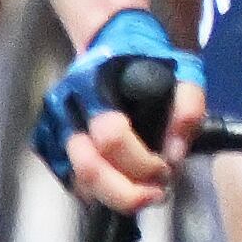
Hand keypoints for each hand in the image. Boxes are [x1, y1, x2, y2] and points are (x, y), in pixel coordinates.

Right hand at [31, 8, 205, 211]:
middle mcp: (65, 106)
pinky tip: (124, 187)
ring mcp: (55, 127)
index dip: (141, 162)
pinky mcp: (53, 144)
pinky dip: (100, 194)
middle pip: (87, 166)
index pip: (110, 136)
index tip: (166, 168)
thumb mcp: (182, 71)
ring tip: (144, 195)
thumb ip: (188, 107)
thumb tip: (174, 156)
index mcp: (93, 82)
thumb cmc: (148, 60)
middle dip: (126, 192)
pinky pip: (72, 182)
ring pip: (77, 180)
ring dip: (114, 197)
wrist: (113, 44)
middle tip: (156, 194)